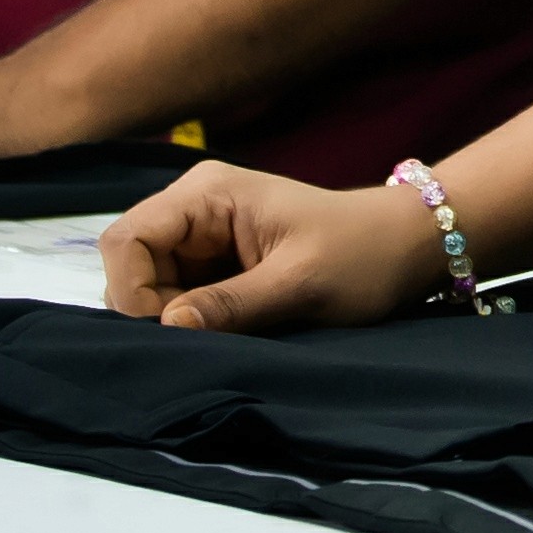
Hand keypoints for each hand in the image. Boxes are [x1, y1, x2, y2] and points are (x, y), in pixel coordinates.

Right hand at [100, 165, 429, 329]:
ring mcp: (203, 234)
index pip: (127, 238)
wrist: (405, 247)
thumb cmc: (362, 255)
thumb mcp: (301, 283)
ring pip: (150, 282)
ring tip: (222, 334)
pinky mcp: (215, 261)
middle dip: (150, 307)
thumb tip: (167, 326)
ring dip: (171, 317)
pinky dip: (189, 318)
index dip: (133, 290)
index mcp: (207, 193)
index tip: (171, 330)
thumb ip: (232, 304)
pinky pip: (177, 292)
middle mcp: (194, 206)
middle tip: (200, 339)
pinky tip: (223, 331)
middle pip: (131, 262)